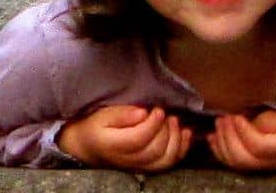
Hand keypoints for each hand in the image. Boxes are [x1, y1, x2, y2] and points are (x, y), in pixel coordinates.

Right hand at [56, 104, 193, 171]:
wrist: (90, 146)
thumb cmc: (97, 126)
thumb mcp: (103, 115)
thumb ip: (122, 114)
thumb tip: (142, 113)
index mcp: (113, 145)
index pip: (139, 139)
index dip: (153, 124)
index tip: (157, 109)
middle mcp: (128, 160)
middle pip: (155, 150)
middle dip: (165, 130)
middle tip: (164, 113)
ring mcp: (140, 166)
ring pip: (165, 159)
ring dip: (176, 139)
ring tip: (174, 120)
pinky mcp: (149, 166)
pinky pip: (170, 162)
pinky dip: (182, 148)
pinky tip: (185, 132)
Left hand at [207, 108, 275, 171]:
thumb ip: (270, 120)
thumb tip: (245, 122)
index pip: (258, 146)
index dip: (243, 132)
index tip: (237, 115)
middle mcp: (271, 163)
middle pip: (243, 158)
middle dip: (228, 137)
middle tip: (224, 117)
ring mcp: (262, 167)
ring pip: (236, 163)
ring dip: (221, 143)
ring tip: (219, 123)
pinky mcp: (254, 165)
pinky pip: (234, 163)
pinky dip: (219, 150)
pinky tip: (213, 137)